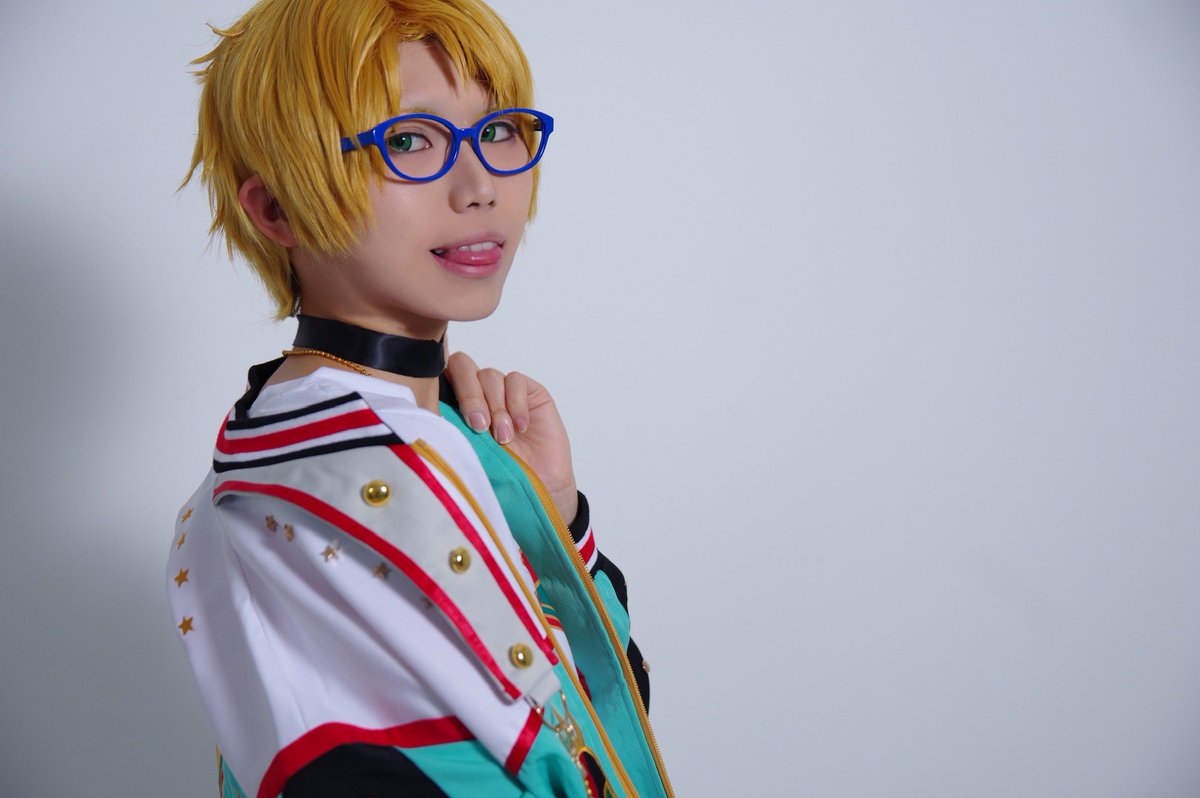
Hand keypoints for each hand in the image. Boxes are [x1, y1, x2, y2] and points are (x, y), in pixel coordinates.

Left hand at [444, 352, 578, 523]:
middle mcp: (479, 393)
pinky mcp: (531, 392)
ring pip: (489, 376)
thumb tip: (426, 417)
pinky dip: (516, 404)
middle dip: (469, 396)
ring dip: (496, 407)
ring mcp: (504, 390)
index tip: (445, 416)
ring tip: (503, 438)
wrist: (539, 489)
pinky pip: (515, 381)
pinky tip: (520, 427)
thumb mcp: (467, 454)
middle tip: (478, 427)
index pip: (441, 376)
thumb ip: (451, 430)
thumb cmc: (502, 475)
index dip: (440, 385)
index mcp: (456, 404)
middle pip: (463, 367)